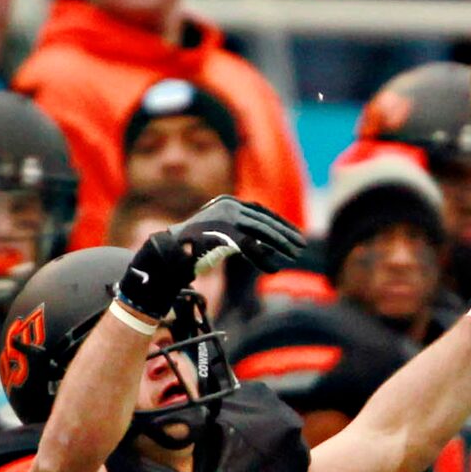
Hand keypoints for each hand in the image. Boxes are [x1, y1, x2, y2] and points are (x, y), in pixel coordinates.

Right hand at [119, 196, 304, 323]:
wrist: (168, 252)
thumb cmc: (194, 246)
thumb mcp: (222, 233)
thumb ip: (242, 233)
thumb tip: (268, 243)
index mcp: (228, 202)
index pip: (261, 211)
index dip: (280, 223)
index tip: (295, 234)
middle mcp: (228, 206)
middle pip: (265, 220)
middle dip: (286, 234)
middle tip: (302, 245)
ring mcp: (225, 219)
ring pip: (262, 232)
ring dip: (281, 245)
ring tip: (295, 255)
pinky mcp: (223, 235)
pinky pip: (251, 248)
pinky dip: (264, 259)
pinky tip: (274, 269)